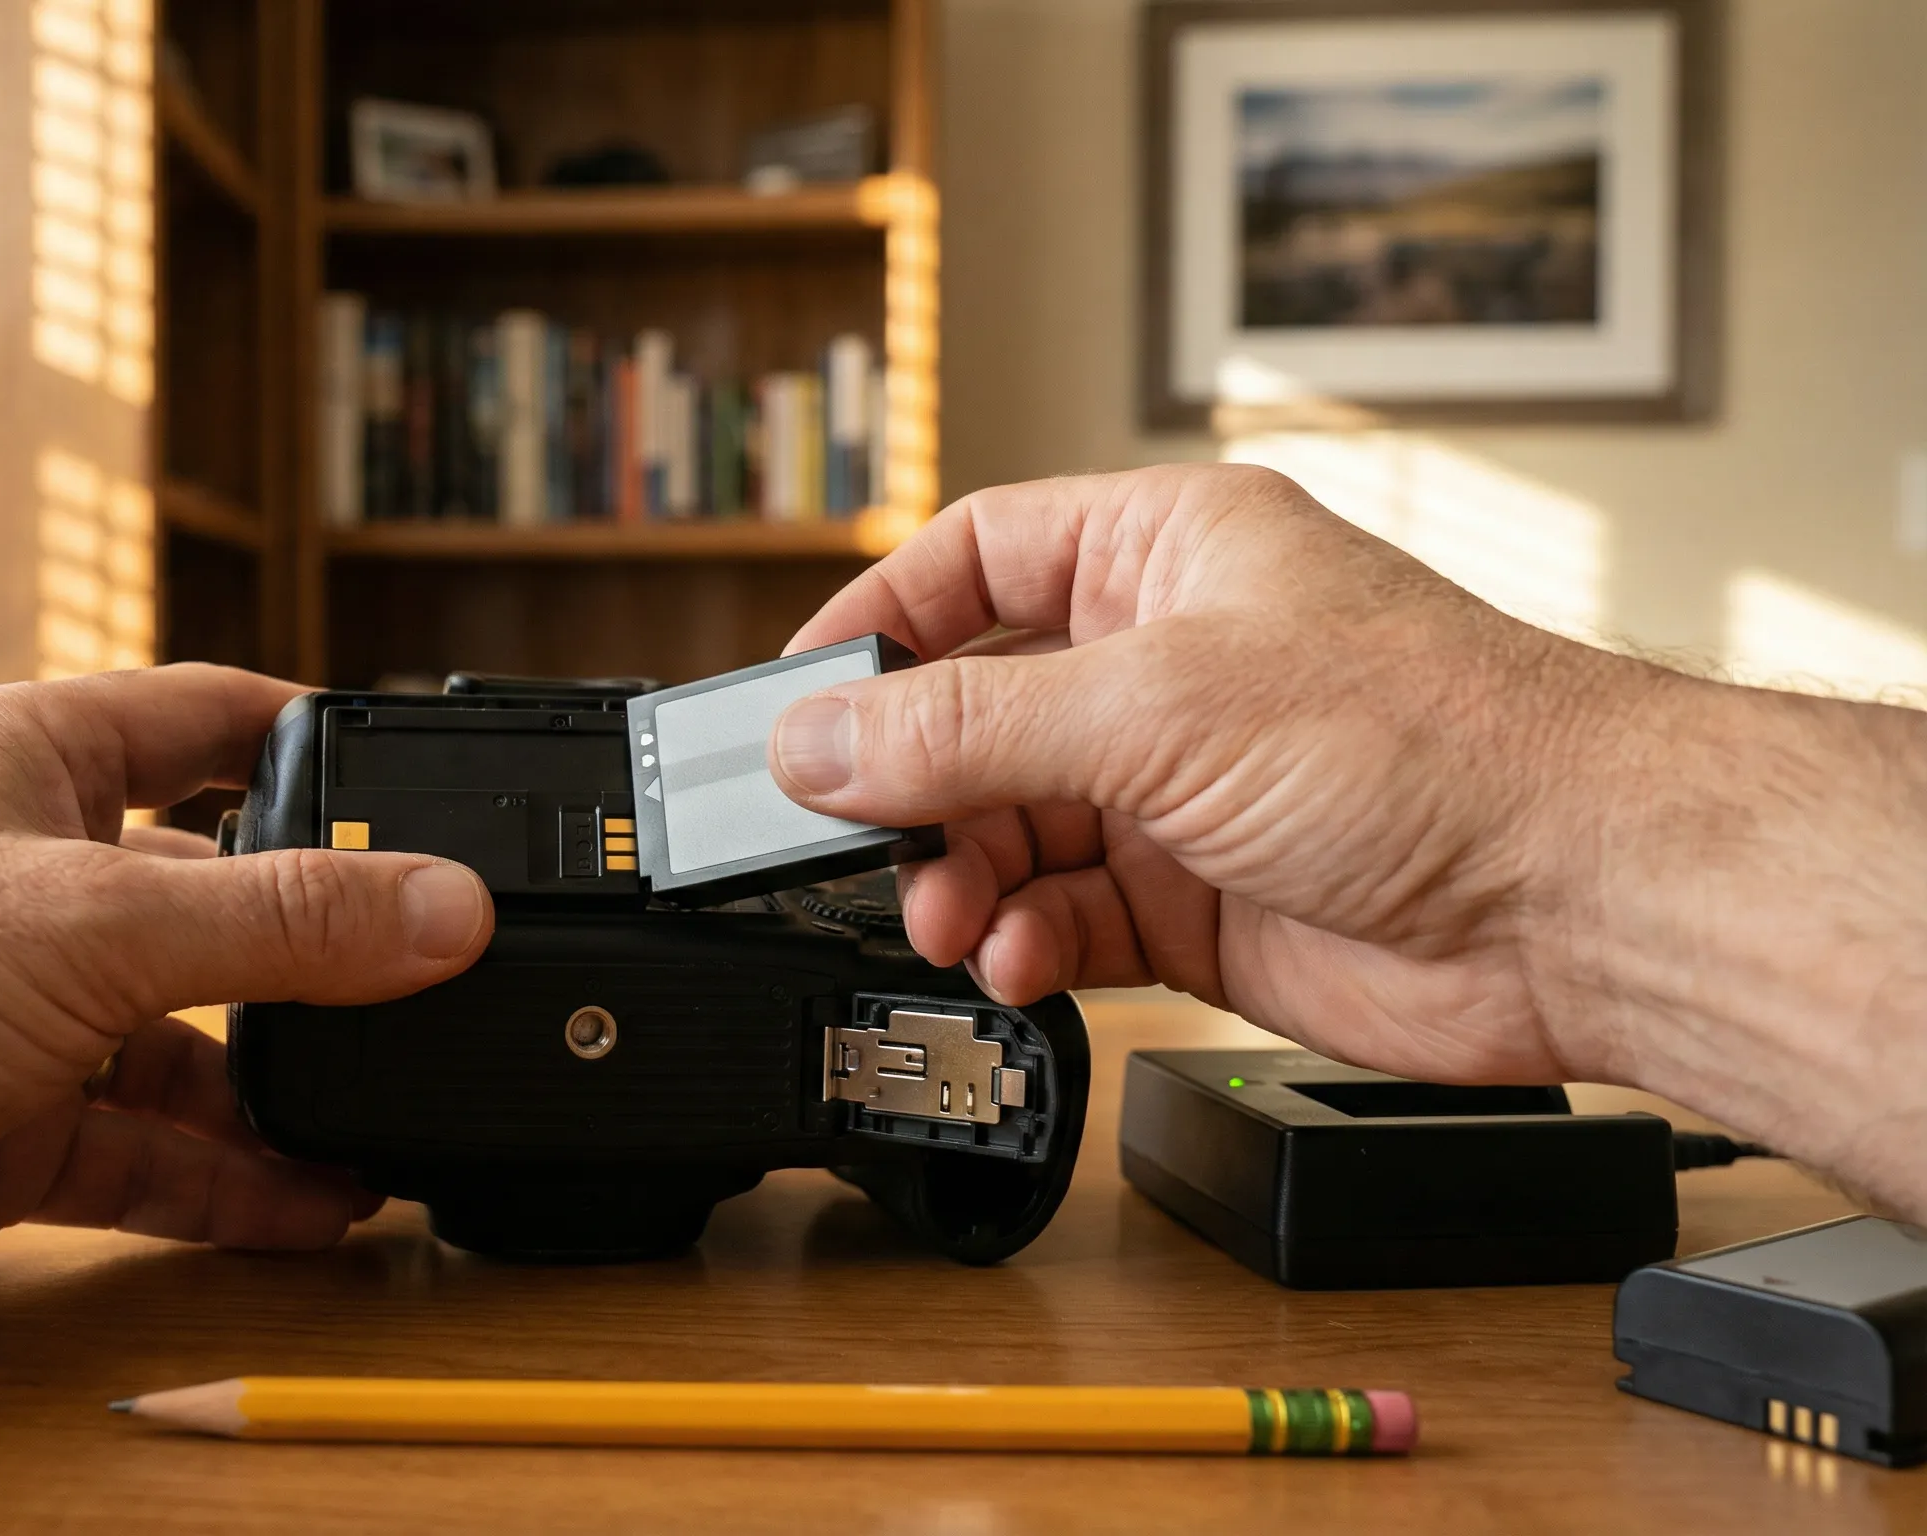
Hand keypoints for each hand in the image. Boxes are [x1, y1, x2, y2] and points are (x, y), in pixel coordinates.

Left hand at [0, 664, 494, 1358]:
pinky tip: (310, 1205)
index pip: (202, 722)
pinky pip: (140, 1153)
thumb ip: (284, 923)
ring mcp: (7, 1013)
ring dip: (279, 1086)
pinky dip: (224, 1181)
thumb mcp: (99, 920)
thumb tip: (448, 906)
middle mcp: (22, 879)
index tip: (419, 784)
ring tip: (392, 1120)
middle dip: (316, 951)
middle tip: (436, 986)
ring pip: (181, 1043)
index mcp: (29, 763)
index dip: (310, 743)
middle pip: (208, 900)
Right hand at [767, 464, 1916, 1106]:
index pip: (978, 560)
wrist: (1575, 900)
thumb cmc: (1434, 745)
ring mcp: (1183, 788)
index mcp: (1166, 556)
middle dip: (915, 787)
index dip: (881, 619)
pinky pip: (1064, 917)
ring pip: (1012, 827)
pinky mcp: (1200, 901)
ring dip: (964, 878)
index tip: (799, 694)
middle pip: (975, 714)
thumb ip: (968, 730)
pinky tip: (1022, 960)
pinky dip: (1027, 942)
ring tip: (952, 920)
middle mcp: (1169, 665)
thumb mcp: (1156, 706)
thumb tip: (821, 739)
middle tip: (867, 845)